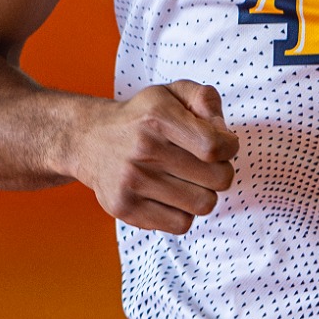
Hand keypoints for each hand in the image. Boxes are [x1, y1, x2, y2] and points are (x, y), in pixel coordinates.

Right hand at [67, 80, 238, 233]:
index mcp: (157, 116)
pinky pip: (181, 224)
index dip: (229, 147)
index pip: (215, 146)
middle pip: (218, 179)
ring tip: (186, 180)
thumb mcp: (171, 94)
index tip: (221, 145)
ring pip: (203, 204)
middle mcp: (142, 148)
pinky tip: (170, 196)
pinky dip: (183, 212)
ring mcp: (131, 181)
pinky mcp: (125, 207)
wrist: (89, 140)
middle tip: (203, 164)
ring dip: (202, 193)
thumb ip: (204, 99)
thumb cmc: (141, 118)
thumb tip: (223, 132)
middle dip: (219, 171)